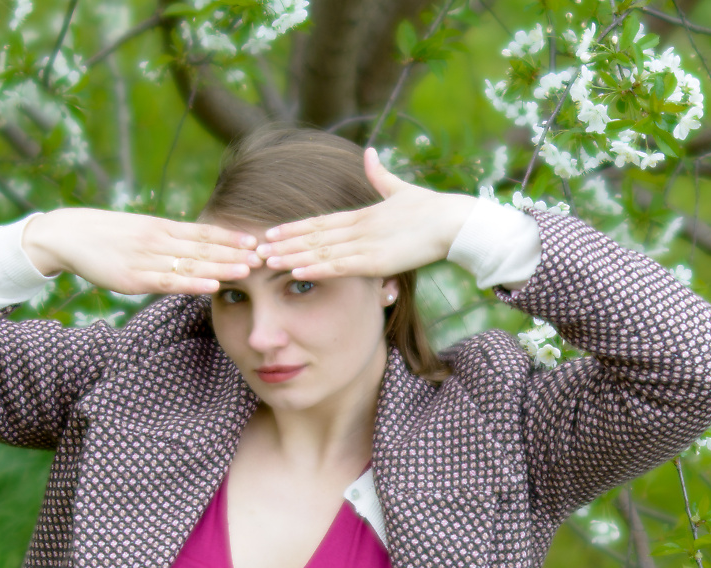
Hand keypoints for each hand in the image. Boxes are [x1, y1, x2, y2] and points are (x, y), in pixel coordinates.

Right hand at [21, 208, 262, 295]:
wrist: (67, 235)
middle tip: (266, 256)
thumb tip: (194, 250)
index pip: (203, 232)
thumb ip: (167, 241)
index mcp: (161, 227)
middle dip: (236, 252)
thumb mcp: (140, 233)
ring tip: (249, 269)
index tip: (257, 240)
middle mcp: (158, 239)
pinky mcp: (133, 277)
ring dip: (221, 267)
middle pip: (204, 247)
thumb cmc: (106, 237)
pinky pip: (168, 282)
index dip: (231, 236)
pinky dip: (192, 284)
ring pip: (190, 264)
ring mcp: (146, 258)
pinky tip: (212, 286)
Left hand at [256, 148, 476, 279]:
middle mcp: (359, 227)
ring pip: (320, 251)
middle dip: (284, 243)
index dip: (294, 227)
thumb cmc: (433, 208)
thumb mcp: (401, 190)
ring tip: (267, 262)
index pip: (320, 221)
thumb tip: (370, 152)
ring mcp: (366, 244)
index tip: (272, 231)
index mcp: (363, 214)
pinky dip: (316, 268)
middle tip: (256, 249)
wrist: (454, 221)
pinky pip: (339, 266)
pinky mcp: (376, 260)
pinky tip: (296, 271)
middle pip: (313, 236)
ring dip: (292, 256)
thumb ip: (381, 176)